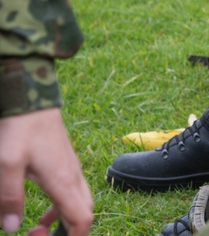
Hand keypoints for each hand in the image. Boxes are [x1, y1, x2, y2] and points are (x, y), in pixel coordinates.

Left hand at [0, 109, 92, 235]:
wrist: (33, 102)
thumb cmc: (20, 131)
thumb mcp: (6, 166)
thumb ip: (9, 198)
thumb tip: (12, 227)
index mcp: (63, 181)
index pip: (82, 219)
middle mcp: (73, 176)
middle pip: (84, 213)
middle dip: (69, 232)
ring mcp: (72, 168)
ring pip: (80, 202)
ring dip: (66, 220)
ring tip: (38, 229)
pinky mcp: (66, 162)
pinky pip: (73, 192)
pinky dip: (63, 208)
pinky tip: (44, 211)